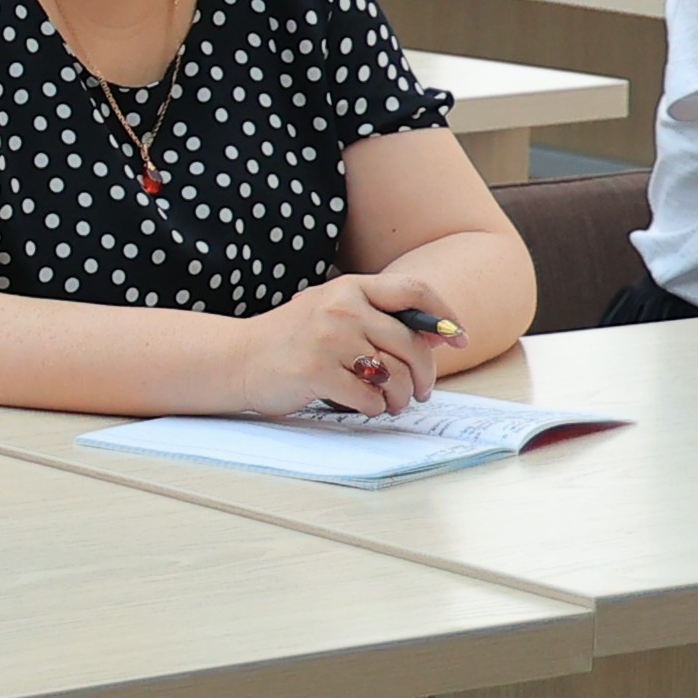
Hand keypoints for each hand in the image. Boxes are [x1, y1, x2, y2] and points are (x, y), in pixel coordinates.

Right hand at [224, 274, 456, 418]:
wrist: (238, 358)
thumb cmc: (292, 340)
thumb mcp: (334, 315)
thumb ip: (378, 319)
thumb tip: (437, 336)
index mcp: (350, 288)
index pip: (414, 291)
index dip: (444, 316)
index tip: (458, 338)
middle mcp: (342, 307)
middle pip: (411, 343)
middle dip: (425, 374)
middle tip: (420, 391)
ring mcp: (328, 338)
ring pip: (394, 374)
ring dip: (400, 397)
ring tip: (390, 403)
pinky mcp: (316, 371)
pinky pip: (369, 398)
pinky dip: (373, 409)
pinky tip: (362, 406)